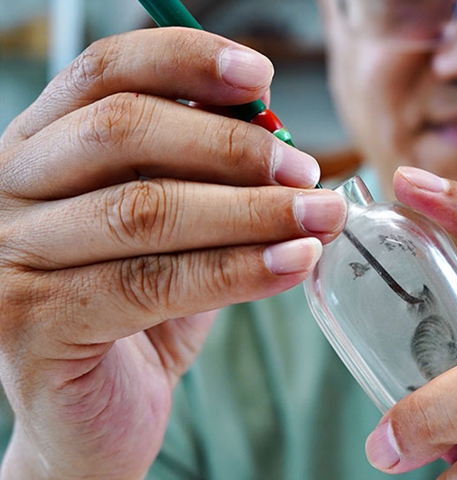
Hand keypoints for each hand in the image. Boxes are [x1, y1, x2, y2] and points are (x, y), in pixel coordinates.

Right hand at [0, 28, 344, 477]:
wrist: (91, 417)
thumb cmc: (140, 314)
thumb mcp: (176, 232)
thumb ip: (207, 181)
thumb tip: (278, 137)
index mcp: (41, 147)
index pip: (105, 72)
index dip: (185, 60)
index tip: (261, 77)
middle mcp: (10, 189)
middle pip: (124, 131)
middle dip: (233, 146)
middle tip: (305, 171)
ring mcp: (11, 256)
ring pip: (146, 209)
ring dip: (251, 210)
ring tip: (319, 216)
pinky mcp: (32, 321)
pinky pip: (154, 283)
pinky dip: (238, 271)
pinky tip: (295, 263)